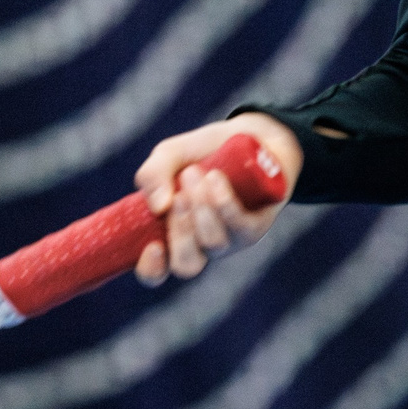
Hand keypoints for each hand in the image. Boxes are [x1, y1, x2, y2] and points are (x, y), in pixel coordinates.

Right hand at [132, 114, 303, 284]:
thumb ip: (152, 175)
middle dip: (179, 230)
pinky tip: (216, 179)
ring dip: (201, 208)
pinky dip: (224, 204)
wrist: (250, 135)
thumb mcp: (169, 156)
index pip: (157, 273)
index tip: (153, 246)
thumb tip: (158, 207)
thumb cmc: (204, 152)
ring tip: (197, 173)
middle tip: (179, 194)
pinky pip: (240, 227)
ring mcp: (230, 240)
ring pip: (213, 243)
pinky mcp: (256, 227)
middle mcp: (201, 245)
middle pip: (186, 264)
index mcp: (173, 235)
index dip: (151, 270)